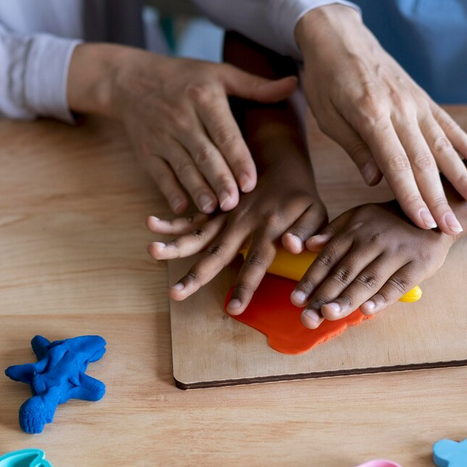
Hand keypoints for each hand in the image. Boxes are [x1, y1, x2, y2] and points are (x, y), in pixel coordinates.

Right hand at [67, 44, 297, 214]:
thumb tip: (294, 83)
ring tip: (213, 209)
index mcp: (204, 98)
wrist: (129, 80)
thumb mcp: (219, 73)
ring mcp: (161, 137)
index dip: (237, 158)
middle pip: (204, 154)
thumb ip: (256, 86)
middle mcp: (181, 118)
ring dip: (197, 189)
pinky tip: (182, 208)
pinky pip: (159, 175)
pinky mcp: (146, 152)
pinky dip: (170, 192)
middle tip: (234, 203)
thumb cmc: (184, 77)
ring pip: (182, 168)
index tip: (250, 181)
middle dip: (219, 180)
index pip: (224, 133)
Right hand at [147, 176, 326, 312]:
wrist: (280, 157)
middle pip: (216, 252)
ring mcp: (225, 215)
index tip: (233, 309)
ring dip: (174, 244)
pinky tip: (152, 225)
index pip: (257, 263)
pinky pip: (191, 217)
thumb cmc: (301, 194)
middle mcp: (242, 222)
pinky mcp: (214, 207)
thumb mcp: (315, 210)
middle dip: (195, 275)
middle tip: (175, 293)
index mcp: (269, 227)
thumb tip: (293, 247)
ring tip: (152, 250)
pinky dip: (172, 221)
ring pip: (197, 233)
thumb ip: (307, 231)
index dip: (245, 286)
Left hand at [291, 202, 453, 328]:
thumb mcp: (359, 216)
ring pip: (368, 279)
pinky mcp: (419, 263)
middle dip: (324, 295)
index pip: (328, 259)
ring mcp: (397, 252)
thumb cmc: (388, 221)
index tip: (296, 300)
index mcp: (355, 230)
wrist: (434, 212)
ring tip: (329, 314)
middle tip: (307, 316)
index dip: (311, 280)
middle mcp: (373, 240)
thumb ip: (333, 231)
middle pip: (345, 272)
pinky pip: (399, 283)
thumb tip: (307, 245)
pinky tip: (367, 310)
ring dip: (348, 299)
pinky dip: (383, 297)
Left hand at [295, 5, 466, 234]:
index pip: (396, 166)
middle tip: (453, 229)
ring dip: (462, 176)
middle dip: (440, 199)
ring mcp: (416, 103)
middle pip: (425, 162)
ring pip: (444, 146)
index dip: (412, 197)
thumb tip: (376, 180)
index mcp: (372, 115)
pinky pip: (448, 125)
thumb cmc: (326, 79)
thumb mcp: (328, 116)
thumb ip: (355, 147)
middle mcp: (401, 109)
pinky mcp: (423, 98)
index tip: (425, 224)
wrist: (338, 36)